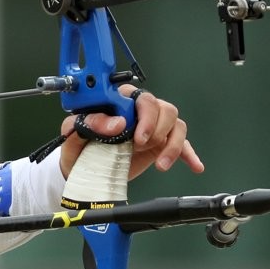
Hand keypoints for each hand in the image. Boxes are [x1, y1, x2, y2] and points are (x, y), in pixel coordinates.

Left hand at [59, 85, 203, 179]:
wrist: (81, 170)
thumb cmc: (77, 146)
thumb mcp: (75, 133)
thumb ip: (91, 123)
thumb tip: (117, 123)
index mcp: (119, 101)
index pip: (141, 98)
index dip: (144, 116)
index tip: (136, 136)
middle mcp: (139, 111)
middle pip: (165, 109)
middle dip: (157, 129)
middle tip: (141, 146)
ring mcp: (152, 128)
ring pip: (177, 124)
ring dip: (172, 144)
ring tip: (160, 164)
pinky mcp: (159, 145)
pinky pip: (182, 145)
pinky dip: (188, 154)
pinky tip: (194, 165)